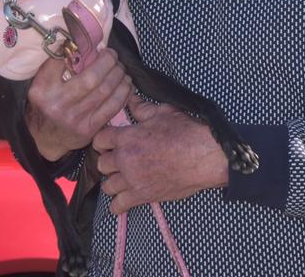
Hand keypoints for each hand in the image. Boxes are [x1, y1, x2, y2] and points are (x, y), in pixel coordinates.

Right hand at [25, 48, 131, 161]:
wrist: (43, 139)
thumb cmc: (45, 104)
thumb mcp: (40, 84)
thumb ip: (55, 64)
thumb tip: (78, 41)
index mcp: (42, 90)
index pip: (61, 62)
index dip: (79, 48)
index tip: (92, 43)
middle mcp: (58, 104)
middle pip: (92, 78)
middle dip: (108, 62)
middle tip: (113, 55)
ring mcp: (75, 119)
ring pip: (106, 91)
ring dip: (119, 75)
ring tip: (120, 67)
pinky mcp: (89, 129)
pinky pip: (113, 106)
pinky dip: (124, 91)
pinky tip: (126, 83)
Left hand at [93, 96, 228, 213]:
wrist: (204, 156)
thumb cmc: (186, 132)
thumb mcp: (163, 113)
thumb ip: (142, 108)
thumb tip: (130, 99)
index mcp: (128, 137)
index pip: (99, 139)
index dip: (103, 140)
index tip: (110, 142)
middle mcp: (125, 159)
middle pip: (101, 164)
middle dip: (108, 160)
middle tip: (119, 159)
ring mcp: (132, 180)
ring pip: (107, 185)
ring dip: (113, 181)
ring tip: (123, 178)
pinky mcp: (143, 196)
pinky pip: (118, 206)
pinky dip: (118, 204)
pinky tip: (124, 197)